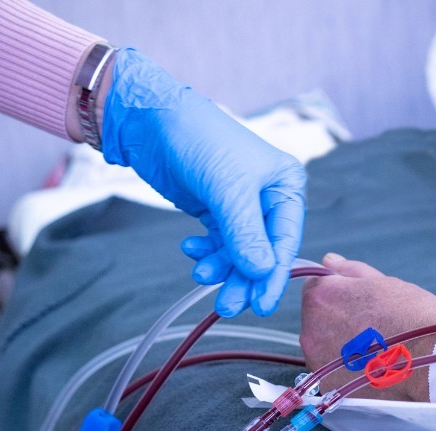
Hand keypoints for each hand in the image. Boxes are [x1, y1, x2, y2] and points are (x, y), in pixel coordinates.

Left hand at [101, 49, 305, 316]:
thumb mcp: (226, 188)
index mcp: (285, 186)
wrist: (150, 119)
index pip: (285, 241)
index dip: (273, 276)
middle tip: (227, 305)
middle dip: (244, 279)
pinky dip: (208, 252)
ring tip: (200, 275)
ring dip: (222, 268)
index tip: (261, 305)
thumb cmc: (198, 139)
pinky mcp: (217, 210)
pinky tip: (191, 250)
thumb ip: (245, 234)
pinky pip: (220, 243)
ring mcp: (242, 206)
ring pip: (239, 252)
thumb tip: (261, 272)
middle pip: (263, 252)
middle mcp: (268, 198)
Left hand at [300, 254, 435, 399]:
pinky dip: (347, 367)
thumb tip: (329, 260)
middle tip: (371, 323)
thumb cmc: (409, 315)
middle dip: (337, 318)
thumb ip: (349, 271)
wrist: (429, 361)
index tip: (359, 300)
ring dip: (341, 344)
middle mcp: (309, 329)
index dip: (339, 291)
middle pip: (316, 318)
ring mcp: (317, 361)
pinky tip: (371, 365)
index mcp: (319, 296)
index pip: (315, 287)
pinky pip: (333, 371)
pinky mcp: (330, 385)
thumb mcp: (382, 282)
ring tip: (374, 347)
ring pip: (323, 346)